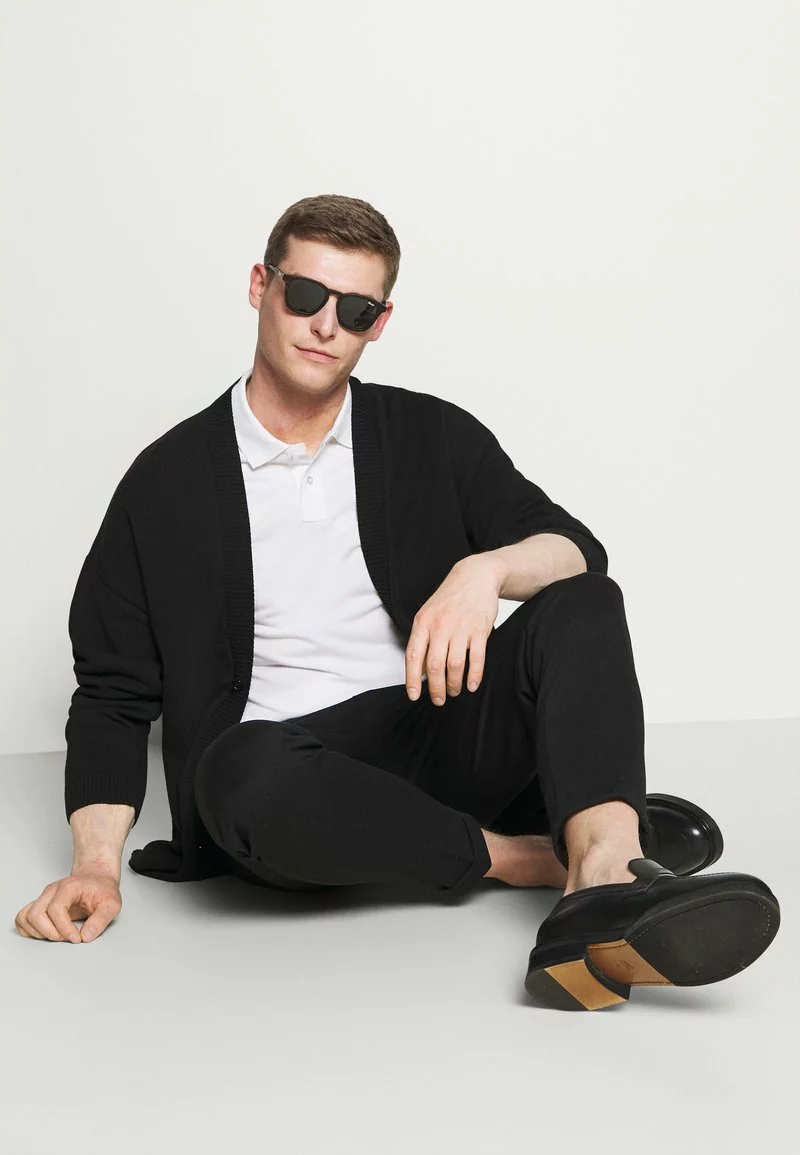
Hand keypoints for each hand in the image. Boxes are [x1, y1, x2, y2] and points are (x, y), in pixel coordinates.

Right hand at [14, 868, 122, 942]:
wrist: (96, 879)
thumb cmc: (102, 890)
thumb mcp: (112, 904)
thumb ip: (101, 920)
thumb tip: (86, 937)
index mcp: (69, 887)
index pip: (56, 909)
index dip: (64, 928)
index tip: (76, 938)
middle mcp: (52, 891)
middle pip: (36, 914)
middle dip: (50, 933)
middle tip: (66, 938)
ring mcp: (43, 898)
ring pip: (25, 917)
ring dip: (38, 932)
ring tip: (57, 936)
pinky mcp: (39, 905)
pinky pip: (22, 918)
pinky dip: (28, 930)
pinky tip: (45, 934)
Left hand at [405, 555, 502, 704]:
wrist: (476, 577)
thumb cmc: (450, 599)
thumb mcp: (428, 613)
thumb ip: (423, 638)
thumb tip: (419, 670)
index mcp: (423, 622)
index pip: (414, 656)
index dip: (412, 679)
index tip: (414, 695)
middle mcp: (440, 626)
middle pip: (435, 666)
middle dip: (436, 688)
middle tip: (438, 700)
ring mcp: (461, 628)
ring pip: (455, 665)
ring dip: (454, 684)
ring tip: (454, 692)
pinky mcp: (480, 630)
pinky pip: (476, 659)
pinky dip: (474, 676)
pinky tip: (472, 685)